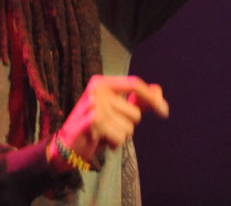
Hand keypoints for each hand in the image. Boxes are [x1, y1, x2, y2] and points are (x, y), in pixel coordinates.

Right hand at [47, 75, 168, 173]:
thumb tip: (158, 90)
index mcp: (101, 82)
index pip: (134, 84)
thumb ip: (136, 100)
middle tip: (109, 127)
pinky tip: (99, 141)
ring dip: (119, 136)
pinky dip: (113, 144)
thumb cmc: (94, 127)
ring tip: (103, 134)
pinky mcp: (92, 122)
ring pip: (129, 128)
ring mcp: (94, 105)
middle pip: (135, 112)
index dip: (152, 98)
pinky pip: (119, 138)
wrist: (66, 146)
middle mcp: (96, 90)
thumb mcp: (115, 110)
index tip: (164, 111)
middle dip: (128, 125)